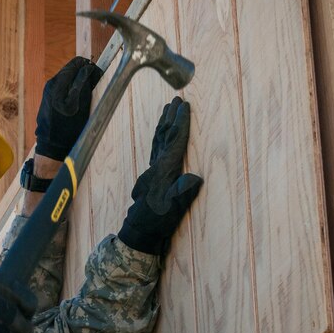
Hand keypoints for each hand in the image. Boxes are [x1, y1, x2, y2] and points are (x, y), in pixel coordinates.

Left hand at [35, 56, 102, 160]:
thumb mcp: (82, 107)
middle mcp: (51, 84)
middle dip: (84, 72)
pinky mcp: (47, 93)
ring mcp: (48, 88)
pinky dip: (72, 84)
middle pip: (71, 67)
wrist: (52, 144)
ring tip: (86, 92)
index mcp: (59, 86)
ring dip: (78, 78)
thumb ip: (85, 84)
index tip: (99, 77)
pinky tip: (77, 97)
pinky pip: (63, 82)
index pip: (77, 64)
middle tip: (94, 83)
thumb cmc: (69, 128)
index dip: (91, 68)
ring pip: (68, 74)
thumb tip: (91, 68)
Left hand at [118, 97, 202, 255]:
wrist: (139, 233)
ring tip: (168, 108)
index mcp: (163, 172)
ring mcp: (152, 171)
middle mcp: (156, 167)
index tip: (185, 106)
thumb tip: (195, 178)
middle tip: (176, 99)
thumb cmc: (157, 224)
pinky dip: (160, 136)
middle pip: (164, 136)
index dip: (181, 124)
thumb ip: (182, 195)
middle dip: (171, 117)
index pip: (174, 142)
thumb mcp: (171, 212)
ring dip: (164, 123)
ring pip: (158, 140)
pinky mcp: (151, 176)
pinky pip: (156, 149)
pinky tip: (161, 132)